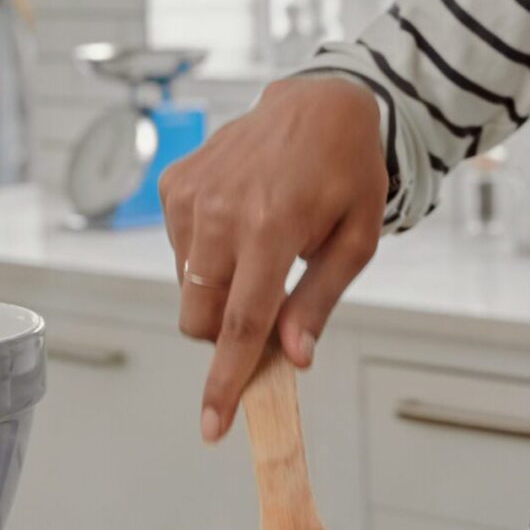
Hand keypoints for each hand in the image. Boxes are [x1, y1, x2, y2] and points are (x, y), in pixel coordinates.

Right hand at [157, 76, 388, 437]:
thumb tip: (293, 358)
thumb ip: (320, 300)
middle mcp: (220, 211)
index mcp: (271, 227)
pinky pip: (179, 252)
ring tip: (261, 244)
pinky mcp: (173, 185)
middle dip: (226, 332)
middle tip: (267, 303)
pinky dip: (207, 255)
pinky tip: (240, 221)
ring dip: (219, 289)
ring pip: (187, 288)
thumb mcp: (356, 239)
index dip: (225, 381)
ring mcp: (190, 194)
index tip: (211, 426)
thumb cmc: (345, 172)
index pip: (241, 324)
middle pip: (199, 317)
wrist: (317, 103)